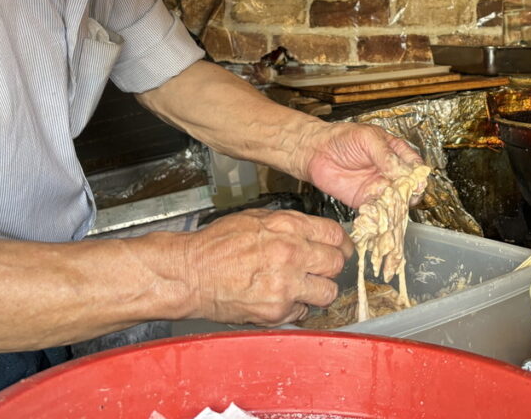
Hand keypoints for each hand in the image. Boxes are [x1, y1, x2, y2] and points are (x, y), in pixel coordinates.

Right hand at [182, 209, 352, 325]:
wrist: (191, 273)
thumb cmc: (216, 245)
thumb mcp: (255, 219)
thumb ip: (288, 225)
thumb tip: (311, 232)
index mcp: (287, 227)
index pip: (335, 234)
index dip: (340, 243)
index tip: (339, 249)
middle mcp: (291, 254)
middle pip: (336, 263)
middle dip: (331, 267)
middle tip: (320, 269)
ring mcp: (286, 284)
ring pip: (328, 292)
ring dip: (318, 290)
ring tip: (302, 287)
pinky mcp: (277, 310)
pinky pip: (303, 312)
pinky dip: (295, 307)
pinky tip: (280, 298)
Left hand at [297, 122, 425, 208]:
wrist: (315, 151)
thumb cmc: (341, 138)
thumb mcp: (367, 138)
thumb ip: (385, 154)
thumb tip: (403, 172)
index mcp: (395, 152)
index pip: (415, 166)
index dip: (418, 175)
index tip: (416, 182)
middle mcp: (390, 172)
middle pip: (409, 187)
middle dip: (409, 194)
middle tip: (403, 197)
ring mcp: (379, 187)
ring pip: (396, 201)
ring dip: (397, 207)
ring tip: (392, 208)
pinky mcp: (365, 201)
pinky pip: (378, 211)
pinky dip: (381, 216)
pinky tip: (379, 215)